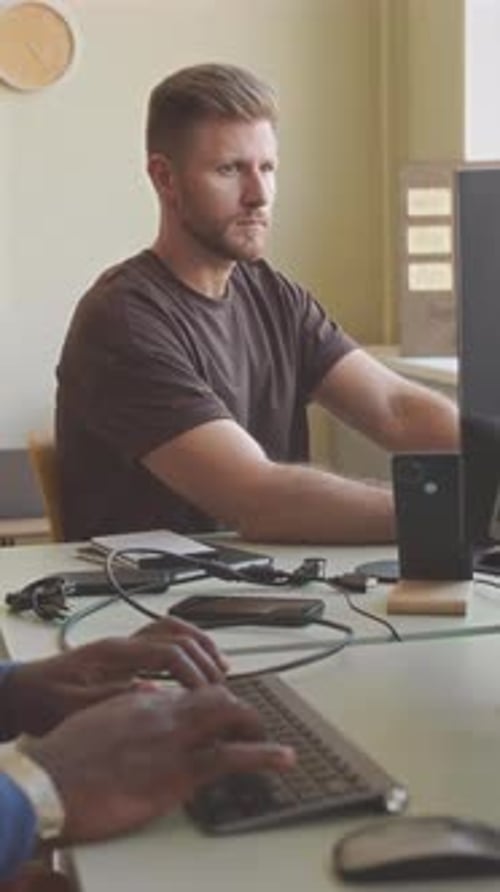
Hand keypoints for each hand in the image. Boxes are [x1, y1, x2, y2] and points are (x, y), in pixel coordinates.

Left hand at [2, 616, 228, 736]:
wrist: (25, 692)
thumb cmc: (45, 701)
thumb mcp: (76, 708)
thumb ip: (114, 701)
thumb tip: (156, 696)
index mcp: (113, 653)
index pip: (167, 651)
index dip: (193, 672)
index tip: (206, 696)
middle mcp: (123, 643)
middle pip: (177, 634)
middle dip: (204, 657)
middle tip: (220, 685)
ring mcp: (125, 645)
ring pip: (173, 630)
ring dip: (200, 646)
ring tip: (220, 670)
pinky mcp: (126, 654)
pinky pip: (165, 640)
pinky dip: (187, 648)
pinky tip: (197, 666)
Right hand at [23, 685, 295, 842]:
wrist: (51, 781)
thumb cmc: (66, 756)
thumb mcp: (97, 720)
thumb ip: (125, 708)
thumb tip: (145, 699)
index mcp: (143, 698)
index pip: (187, 690)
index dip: (207, 698)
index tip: (215, 707)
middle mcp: (164, 710)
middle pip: (215, 696)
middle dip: (237, 708)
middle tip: (250, 723)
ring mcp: (175, 738)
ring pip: (229, 717)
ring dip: (254, 725)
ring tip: (275, 744)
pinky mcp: (180, 771)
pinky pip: (231, 758)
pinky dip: (262, 755)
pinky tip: (282, 758)